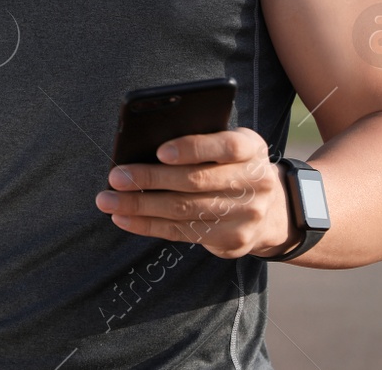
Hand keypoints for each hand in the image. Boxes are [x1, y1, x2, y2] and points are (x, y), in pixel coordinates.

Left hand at [93, 128, 294, 258]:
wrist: (273, 209)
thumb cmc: (231, 164)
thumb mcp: (226, 143)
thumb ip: (199, 140)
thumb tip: (142, 144)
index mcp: (252, 149)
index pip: (226, 147)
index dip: (193, 148)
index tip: (160, 151)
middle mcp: (256, 183)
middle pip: (196, 182)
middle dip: (150, 179)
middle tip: (115, 177)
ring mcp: (246, 216)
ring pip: (185, 210)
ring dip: (140, 206)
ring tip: (108, 200)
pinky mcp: (232, 241)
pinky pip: (183, 233)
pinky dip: (148, 225)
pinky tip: (123, 218)